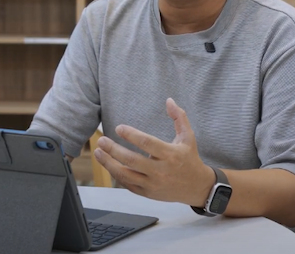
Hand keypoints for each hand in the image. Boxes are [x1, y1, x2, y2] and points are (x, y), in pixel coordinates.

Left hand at [94, 98, 213, 205]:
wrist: (197, 187)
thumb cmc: (190, 159)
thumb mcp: (188, 137)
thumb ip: (179, 117)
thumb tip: (169, 100)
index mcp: (170, 155)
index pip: (147, 143)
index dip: (131, 135)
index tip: (119, 128)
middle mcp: (161, 171)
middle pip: (132, 160)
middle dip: (114, 150)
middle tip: (102, 140)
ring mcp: (153, 184)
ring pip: (126, 175)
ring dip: (109, 164)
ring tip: (98, 153)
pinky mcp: (148, 193)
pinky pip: (128, 184)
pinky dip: (116, 175)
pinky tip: (109, 164)